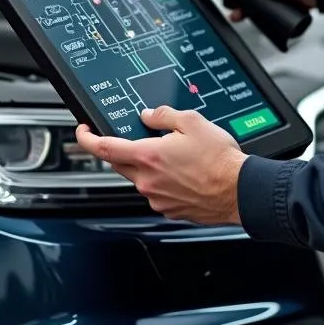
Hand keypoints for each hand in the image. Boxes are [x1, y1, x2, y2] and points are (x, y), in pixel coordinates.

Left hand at [74, 107, 246, 224]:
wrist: (241, 191)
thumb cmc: (220, 160)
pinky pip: (156, 192)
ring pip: (139, 178)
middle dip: (123, 150)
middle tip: (141, 139)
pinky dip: (162, 181)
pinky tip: (184, 174)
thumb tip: (148, 114)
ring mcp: (157, 198)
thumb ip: (164, 115)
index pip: (104, 148)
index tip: (82, 131)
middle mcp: (147, 180)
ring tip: (177, 157)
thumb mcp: (193, 122)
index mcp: (148, 156)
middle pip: (119, 164)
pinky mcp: (169, 210)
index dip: (87, 138)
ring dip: (148, 166)